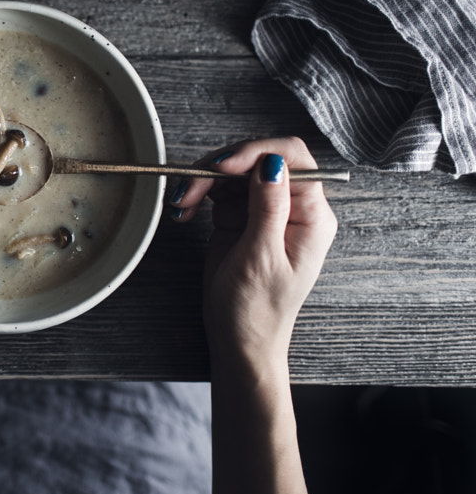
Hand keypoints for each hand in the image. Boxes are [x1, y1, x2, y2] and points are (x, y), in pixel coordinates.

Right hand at [169, 138, 337, 372]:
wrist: (238, 341)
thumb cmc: (257, 310)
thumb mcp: (262, 258)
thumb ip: (268, 207)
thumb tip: (272, 162)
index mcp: (311, 216)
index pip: (293, 159)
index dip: (256, 153)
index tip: (221, 166)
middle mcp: (291, 207)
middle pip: (258, 160)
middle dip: (221, 168)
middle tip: (190, 188)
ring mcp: (264, 211)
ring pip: (234, 172)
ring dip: (203, 181)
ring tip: (181, 204)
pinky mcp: (241, 217)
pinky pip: (219, 190)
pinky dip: (198, 195)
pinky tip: (184, 211)